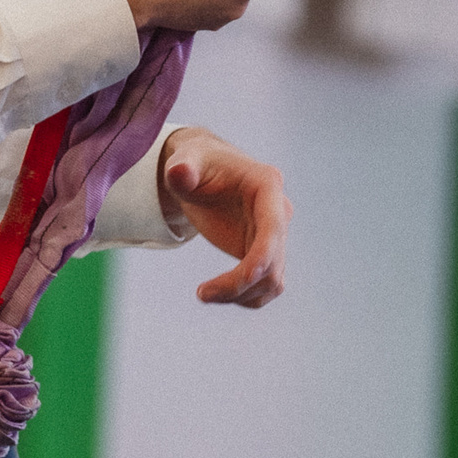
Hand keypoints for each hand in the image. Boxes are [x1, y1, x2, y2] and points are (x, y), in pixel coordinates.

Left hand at [158, 127, 290, 307]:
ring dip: (242, 296)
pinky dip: (246, 297)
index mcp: (267, 186)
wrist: (202, 172)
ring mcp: (275, 235)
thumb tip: (179, 173)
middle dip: (240, 284)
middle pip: (273, 262)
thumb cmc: (196, 163)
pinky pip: (265, 285)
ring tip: (204, 293)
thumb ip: (182, 168)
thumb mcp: (186, 161)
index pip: (274, 229)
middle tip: (201, 294)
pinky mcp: (265, 252)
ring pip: (273, 280)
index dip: (262, 258)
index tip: (240, 280)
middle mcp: (279, 213)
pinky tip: (216, 294)